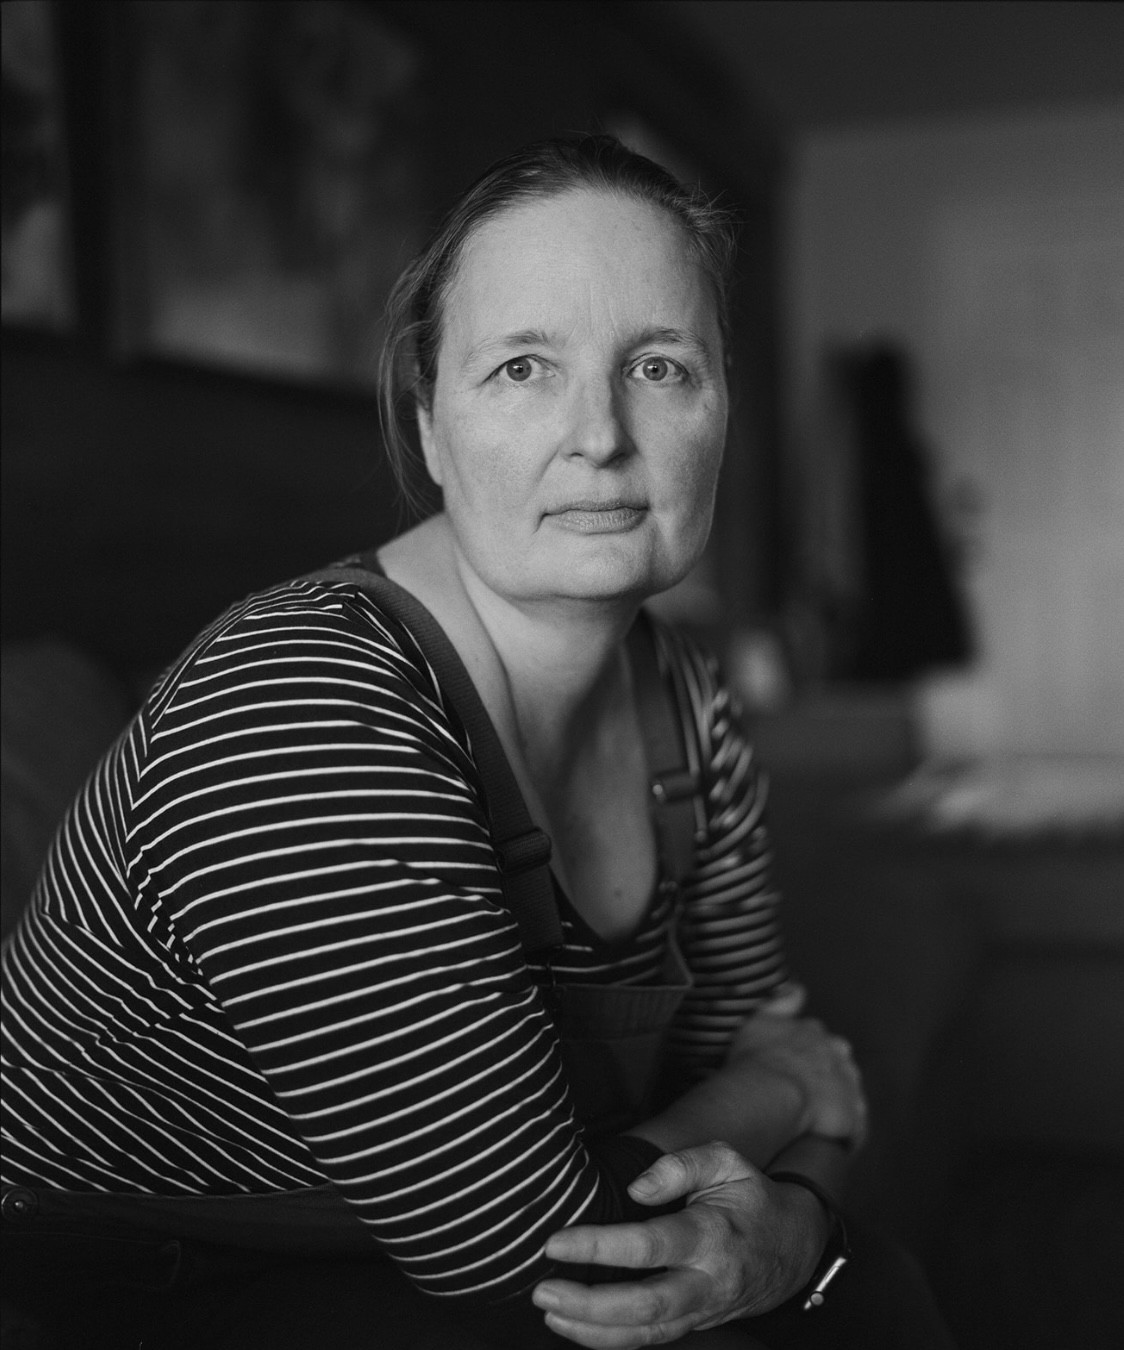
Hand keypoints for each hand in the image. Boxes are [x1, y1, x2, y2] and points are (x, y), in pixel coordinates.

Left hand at [532, 1141, 827, 1347]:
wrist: (794, 1246)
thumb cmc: (751, 1196)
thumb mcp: (725, 1161)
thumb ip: (679, 1164)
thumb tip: (636, 1189)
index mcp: (712, 1235)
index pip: (648, 1246)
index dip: (598, 1246)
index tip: (556, 1242)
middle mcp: (707, 1281)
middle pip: (644, 1307)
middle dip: (587, 1304)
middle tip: (542, 1289)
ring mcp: (702, 1310)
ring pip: (645, 1335)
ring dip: (591, 1330)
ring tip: (549, 1312)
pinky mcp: (695, 1324)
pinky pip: (650, 1341)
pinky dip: (609, 1340)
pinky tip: (575, 1326)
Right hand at [725, 984, 866, 1147]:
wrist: (771, 1093)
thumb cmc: (757, 1058)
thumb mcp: (758, 1019)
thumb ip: (780, 1003)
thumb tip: (799, 989)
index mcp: (815, 1032)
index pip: (818, 1041)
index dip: (805, 1056)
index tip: (792, 1067)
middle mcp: (838, 1055)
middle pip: (837, 1066)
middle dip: (826, 1077)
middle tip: (803, 1094)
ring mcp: (848, 1087)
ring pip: (847, 1095)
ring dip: (835, 1104)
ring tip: (813, 1121)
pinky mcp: (853, 1118)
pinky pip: (853, 1128)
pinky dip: (843, 1133)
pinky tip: (826, 1139)